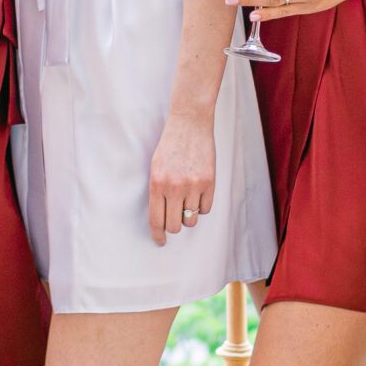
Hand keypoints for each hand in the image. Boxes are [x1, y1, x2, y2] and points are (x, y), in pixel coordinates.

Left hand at [147, 109, 214, 246]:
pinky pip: (206, 209)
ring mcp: (193, 185)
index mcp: (157, 183)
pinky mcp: (209, 182)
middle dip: (173, 226)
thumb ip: (158, 191)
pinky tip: (198, 194)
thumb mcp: (156, 167)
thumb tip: (161, 218)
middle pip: (174, 225)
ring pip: (191, 219)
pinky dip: (201, 206)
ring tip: (187, 202)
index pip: (156, 220)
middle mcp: (174, 186)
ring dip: (188, 216)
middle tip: (175, 219)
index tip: (160, 241)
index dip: (158, 235)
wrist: (190, 123)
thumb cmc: (171, 145)